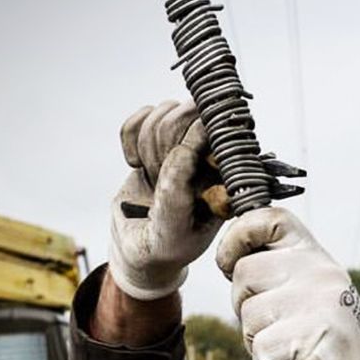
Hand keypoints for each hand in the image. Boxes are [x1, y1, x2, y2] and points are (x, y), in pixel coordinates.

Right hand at [108, 100, 222, 300]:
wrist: (142, 248)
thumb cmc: (166, 245)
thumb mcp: (171, 226)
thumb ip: (177, 189)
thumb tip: (188, 144)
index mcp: (230, 174)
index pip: (217, 131)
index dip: (188, 141)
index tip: (165, 170)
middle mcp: (215, 152)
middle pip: (187, 113)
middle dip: (161, 144)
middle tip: (155, 174)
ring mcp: (188, 140)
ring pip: (164, 111)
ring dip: (147, 144)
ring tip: (150, 175)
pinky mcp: (161, 138)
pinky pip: (141, 115)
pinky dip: (129, 138)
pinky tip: (136, 164)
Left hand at [217, 208, 359, 359]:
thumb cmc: (328, 346)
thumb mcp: (311, 297)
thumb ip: (281, 273)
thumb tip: (231, 260)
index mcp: (317, 259)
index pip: (268, 219)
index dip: (237, 237)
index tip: (229, 263)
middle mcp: (321, 272)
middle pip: (243, 273)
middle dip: (245, 309)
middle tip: (280, 331)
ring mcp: (319, 301)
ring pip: (247, 317)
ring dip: (260, 346)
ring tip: (294, 354)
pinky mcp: (313, 335)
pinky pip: (261, 352)